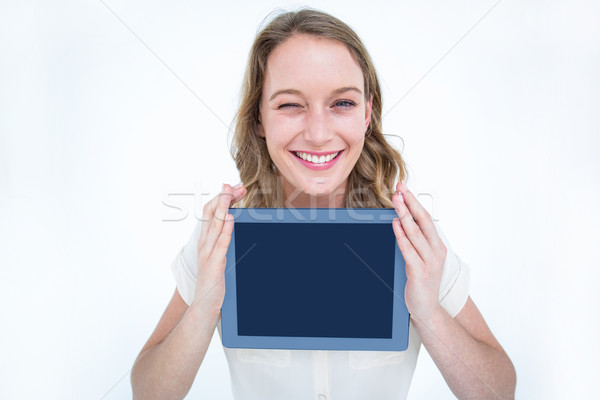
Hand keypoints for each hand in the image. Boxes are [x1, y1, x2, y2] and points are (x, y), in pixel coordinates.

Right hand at [191, 183, 245, 315]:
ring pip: (214, 225)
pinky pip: (221, 244)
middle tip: (235, 185)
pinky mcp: (214, 265)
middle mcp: (204, 244)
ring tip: (229, 194)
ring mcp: (208, 254)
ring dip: (223, 207)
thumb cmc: (213, 281)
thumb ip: (224, 241)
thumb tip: (233, 223)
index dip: (221, 198)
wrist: (203, 306)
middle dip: (223, 197)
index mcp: (205, 241)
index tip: (234, 187)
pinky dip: (225, 230)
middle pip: (211, 214)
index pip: (210, 212)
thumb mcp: (218, 257)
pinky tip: (230, 219)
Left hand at [392, 181, 446, 321]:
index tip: (405, 188)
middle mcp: (436, 251)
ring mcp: (429, 262)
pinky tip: (395, 224)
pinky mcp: (419, 271)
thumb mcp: (421, 259)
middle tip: (400, 188)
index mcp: (437, 246)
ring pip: (415, 232)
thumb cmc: (422, 283)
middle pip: (422, 221)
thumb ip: (414, 241)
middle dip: (410, 202)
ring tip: (396, 200)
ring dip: (405, 214)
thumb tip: (400, 220)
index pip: (426, 218)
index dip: (415, 202)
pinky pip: (409, 249)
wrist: (427, 309)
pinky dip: (401, 235)